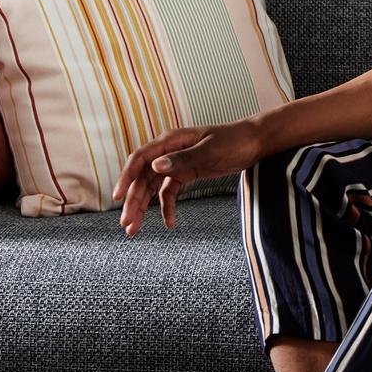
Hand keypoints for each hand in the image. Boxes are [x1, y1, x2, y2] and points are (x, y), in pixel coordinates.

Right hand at [112, 119, 262, 235]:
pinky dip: (166, 207)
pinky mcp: (186, 173)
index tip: (116, 198)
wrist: (255, 141)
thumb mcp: (209, 150)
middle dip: (132, 200)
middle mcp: (169, 151)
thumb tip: (155, 166)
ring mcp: (177, 163)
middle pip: (143, 177)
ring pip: (152, 187)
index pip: (140, 159)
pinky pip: (169, 192)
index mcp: (171, 140)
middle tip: (126, 224)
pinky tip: (169, 223)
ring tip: (133, 230)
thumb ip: (183, 159)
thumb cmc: (234, 141)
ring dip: (143, 207)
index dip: (126, 177)